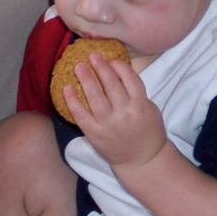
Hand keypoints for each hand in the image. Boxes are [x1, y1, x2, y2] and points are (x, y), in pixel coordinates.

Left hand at [65, 53, 166, 170]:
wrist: (142, 160)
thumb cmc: (148, 131)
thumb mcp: (149, 109)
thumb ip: (136, 93)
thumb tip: (118, 72)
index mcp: (141, 105)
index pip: (130, 79)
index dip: (120, 67)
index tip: (112, 60)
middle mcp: (124, 113)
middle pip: (111, 85)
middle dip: (101, 67)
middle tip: (92, 55)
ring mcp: (108, 124)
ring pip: (95, 97)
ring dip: (86, 79)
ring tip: (79, 66)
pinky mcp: (95, 134)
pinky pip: (81, 115)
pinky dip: (73, 101)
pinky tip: (66, 88)